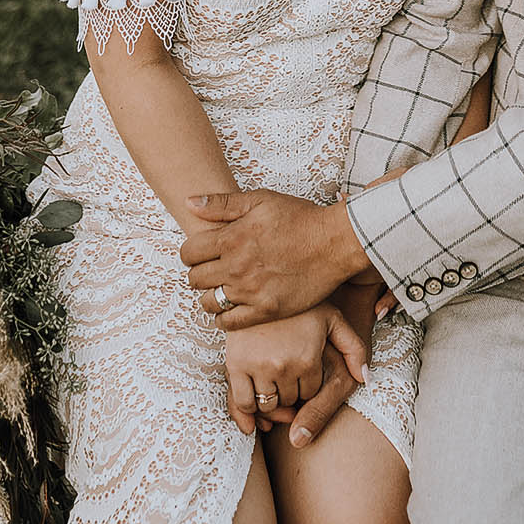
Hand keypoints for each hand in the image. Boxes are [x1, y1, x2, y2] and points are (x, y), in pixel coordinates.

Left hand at [181, 189, 372, 326]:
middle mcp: (237, 267)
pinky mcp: (266, 310)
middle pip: (195, 279)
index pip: (188, 252)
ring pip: (209, 302)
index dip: (191, 252)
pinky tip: (231, 307)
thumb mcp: (260, 200)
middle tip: (211, 269)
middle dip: (198, 273)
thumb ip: (221, 203)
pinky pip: (230, 323)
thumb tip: (189, 202)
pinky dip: (224, 318)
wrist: (334, 242)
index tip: (200, 252)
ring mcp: (251, 291)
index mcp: (232, 238)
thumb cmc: (299, 218)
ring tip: (222, 287)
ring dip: (210, 295)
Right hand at [222, 306, 366, 438]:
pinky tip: (255, 388)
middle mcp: (283, 366)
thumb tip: (364, 379)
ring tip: (271, 376)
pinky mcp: (235, 363)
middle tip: (286, 372)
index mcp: (307, 359)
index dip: (306, 384)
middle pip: (289, 402)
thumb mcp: (332, 319)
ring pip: (267, 404)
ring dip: (270, 398)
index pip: (309, 394)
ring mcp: (257, 366)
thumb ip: (354, 348)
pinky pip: (244, 402)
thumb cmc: (301, 303)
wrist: (262, 280)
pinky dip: (250, 405)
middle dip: (289, 392)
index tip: (301, 369)